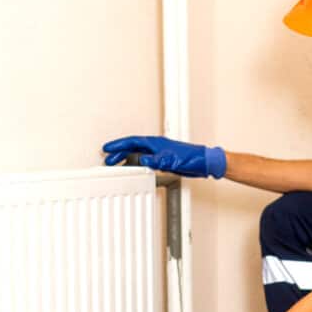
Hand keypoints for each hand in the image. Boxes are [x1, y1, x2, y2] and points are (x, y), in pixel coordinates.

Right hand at [102, 135, 226, 178]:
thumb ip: (156, 160)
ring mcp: (160, 153)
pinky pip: (145, 161)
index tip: (108, 148)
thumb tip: (142, 160)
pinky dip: (137, 164)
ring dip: (127, 159)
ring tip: (117, 165)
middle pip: (133, 148)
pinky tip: (135, 169)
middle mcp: (156, 147)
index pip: (133, 142)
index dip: (119, 145)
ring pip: (138, 154)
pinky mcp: (164, 161)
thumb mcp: (172, 160)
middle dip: (119, 152)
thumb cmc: (192, 157)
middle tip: (108, 159)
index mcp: (156, 143)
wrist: (204, 162)